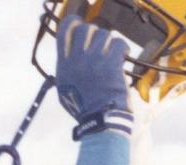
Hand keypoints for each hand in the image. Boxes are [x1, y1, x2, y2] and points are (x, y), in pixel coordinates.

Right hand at [55, 15, 131, 139]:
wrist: (101, 121)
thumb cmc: (84, 110)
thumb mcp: (64, 92)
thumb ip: (65, 71)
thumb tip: (69, 55)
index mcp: (63, 66)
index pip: (64, 31)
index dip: (73, 23)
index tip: (79, 25)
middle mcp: (77, 60)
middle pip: (86, 29)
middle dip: (94, 34)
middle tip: (99, 46)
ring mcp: (94, 61)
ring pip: (104, 34)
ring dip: (109, 43)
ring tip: (111, 56)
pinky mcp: (111, 64)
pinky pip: (119, 43)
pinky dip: (122, 49)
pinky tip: (121, 58)